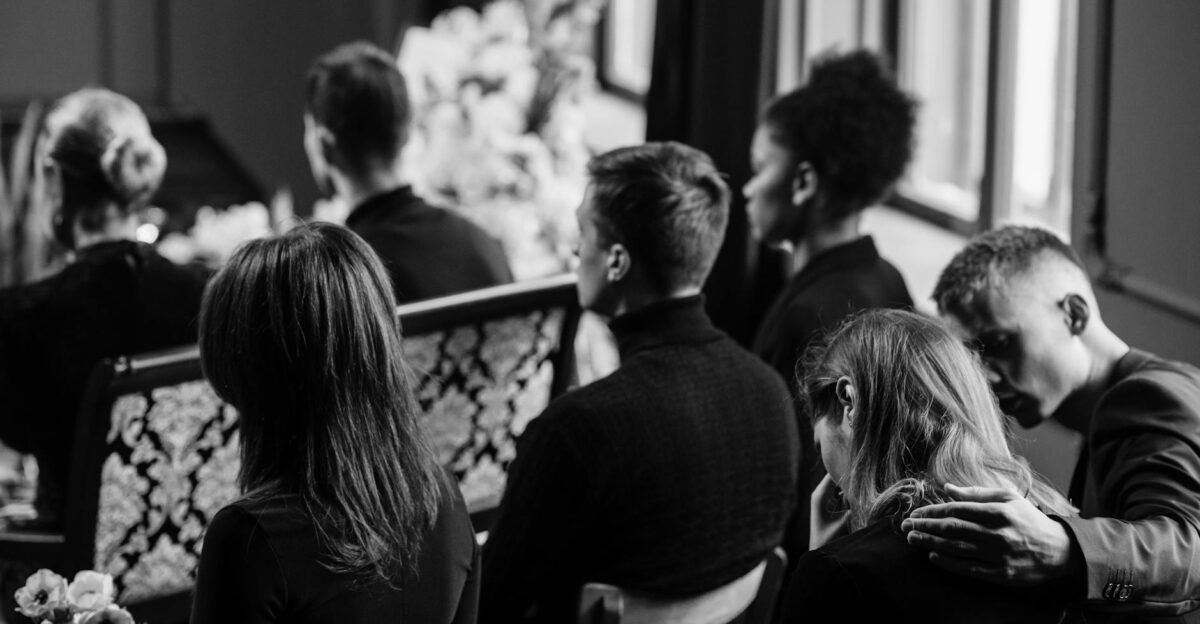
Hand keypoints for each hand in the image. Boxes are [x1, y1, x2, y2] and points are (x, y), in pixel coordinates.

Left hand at [900, 484, 1075, 585]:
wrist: (1059, 550)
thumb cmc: (1029, 520)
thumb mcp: (1008, 498)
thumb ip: (976, 493)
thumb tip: (947, 488)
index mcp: (998, 511)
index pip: (957, 509)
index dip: (933, 510)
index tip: (916, 513)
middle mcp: (997, 533)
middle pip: (953, 528)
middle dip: (925, 526)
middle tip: (905, 526)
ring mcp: (998, 555)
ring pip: (957, 548)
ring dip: (931, 542)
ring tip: (912, 539)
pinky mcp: (1000, 574)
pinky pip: (968, 568)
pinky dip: (949, 562)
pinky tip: (933, 556)